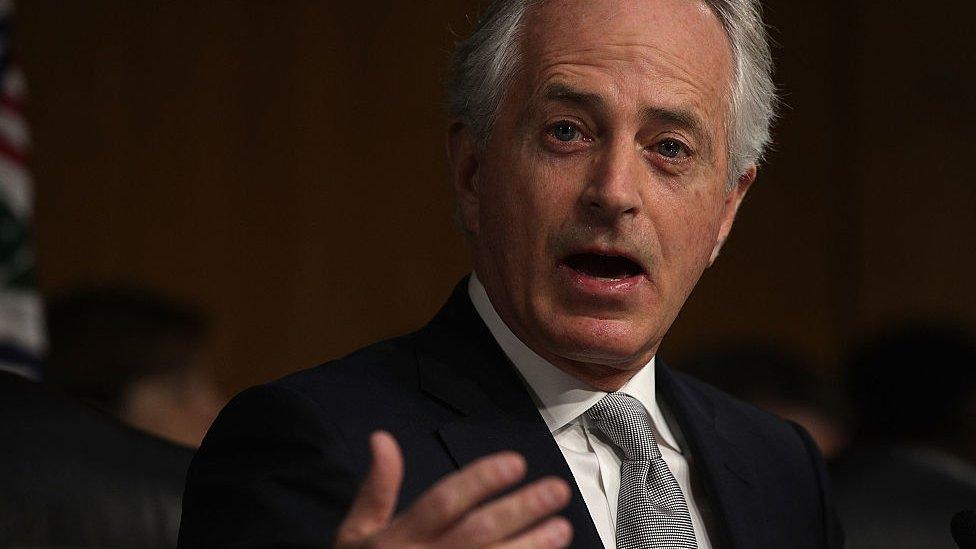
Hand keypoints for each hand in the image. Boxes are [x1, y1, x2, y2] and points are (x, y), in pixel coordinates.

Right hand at [335, 431, 572, 547]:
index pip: (444, 502)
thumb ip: (376, 488)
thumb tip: (382, 438)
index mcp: (397, 538)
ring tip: (562, 528)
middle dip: (520, 509)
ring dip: (531, 546)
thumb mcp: (355, 533)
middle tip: (556, 490)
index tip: (515, 463)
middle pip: (478, 532)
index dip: (480, 481)